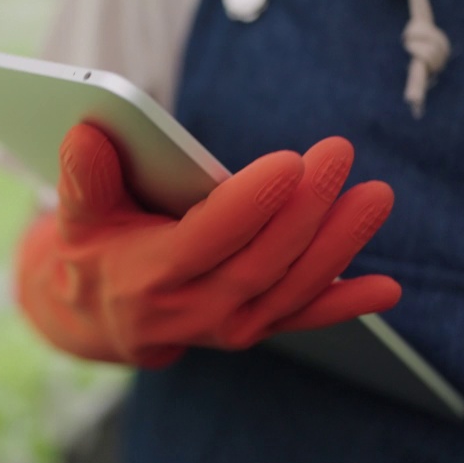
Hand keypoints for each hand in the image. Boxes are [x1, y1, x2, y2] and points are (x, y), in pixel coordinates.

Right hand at [15, 124, 400, 367]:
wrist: (100, 317)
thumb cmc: (94, 248)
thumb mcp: (77, 214)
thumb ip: (83, 177)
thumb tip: (87, 133)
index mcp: (148, 276)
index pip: (206, 240)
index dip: (249, 205)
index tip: (288, 163)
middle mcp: (192, 310)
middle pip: (261, 262)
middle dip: (305, 210)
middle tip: (337, 155)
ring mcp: (228, 327)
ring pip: (291, 287)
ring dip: (338, 244)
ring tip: (374, 196)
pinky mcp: (253, 329)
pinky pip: (302, 317)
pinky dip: (344, 304)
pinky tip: (386, 288)